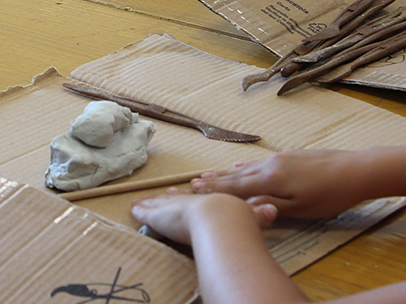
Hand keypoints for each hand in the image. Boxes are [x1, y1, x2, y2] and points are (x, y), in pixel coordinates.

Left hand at [131, 190, 276, 245]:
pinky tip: (133, 207)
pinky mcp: (158, 215)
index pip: (201, 196)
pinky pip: (145, 211)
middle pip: (178, 196)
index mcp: (210, 201)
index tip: (193, 187)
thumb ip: (260, 214)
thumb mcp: (253, 216)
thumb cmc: (237, 219)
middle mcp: (190, 201)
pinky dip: (140, 209)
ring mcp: (173, 206)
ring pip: (159, 202)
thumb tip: (272, 209)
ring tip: (143, 199)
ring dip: (152, 201)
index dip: (199, 192)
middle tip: (165, 192)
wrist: (220, 219)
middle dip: (170, 195)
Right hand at [190, 149, 363, 218]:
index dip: (215, 189)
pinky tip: (240, 164)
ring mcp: (280, 158)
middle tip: (193, 182)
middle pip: (237, 175)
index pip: (235, 186)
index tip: (194, 188)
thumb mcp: (300, 209)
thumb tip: (244, 206)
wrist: (355, 170)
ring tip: (210, 173)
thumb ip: (270, 207)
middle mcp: (270, 166)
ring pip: (247, 166)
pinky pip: (260, 161)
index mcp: (270, 180)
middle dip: (215, 179)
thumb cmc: (330, 195)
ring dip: (226, 171)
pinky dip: (246, 164)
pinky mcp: (290, 155)